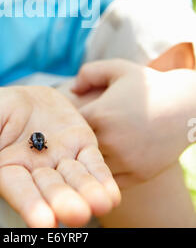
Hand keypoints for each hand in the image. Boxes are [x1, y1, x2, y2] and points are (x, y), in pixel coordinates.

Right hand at [0, 85, 120, 227]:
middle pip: (52, 190)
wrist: (29, 95)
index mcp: (9, 170)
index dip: (31, 206)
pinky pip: (94, 165)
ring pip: (76, 181)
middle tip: (77, 214)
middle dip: (64, 202)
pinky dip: (102, 179)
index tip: (43, 223)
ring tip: (100, 204)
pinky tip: (111, 194)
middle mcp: (38, 173)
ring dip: (88, 194)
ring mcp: (62, 161)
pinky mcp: (83, 148)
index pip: (20, 190)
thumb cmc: (2, 108)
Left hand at [71, 59, 195, 188]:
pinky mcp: (138, 174)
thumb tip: (71, 90)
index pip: (68, 126)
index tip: (71, 121)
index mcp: (99, 114)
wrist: (186, 105)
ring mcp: (125, 160)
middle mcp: (109, 140)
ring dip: (90, 161)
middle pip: (77, 149)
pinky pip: (111, 180)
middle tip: (78, 138)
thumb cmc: (149, 85)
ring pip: (93, 167)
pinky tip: (110, 159)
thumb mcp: (118, 69)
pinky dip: (107, 173)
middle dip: (75, 144)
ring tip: (95, 149)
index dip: (66, 124)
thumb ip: (89, 73)